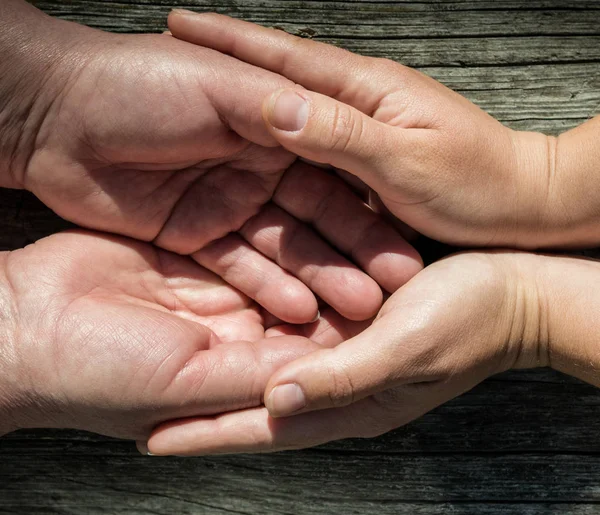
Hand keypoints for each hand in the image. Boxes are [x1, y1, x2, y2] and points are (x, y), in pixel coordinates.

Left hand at [0, 2, 421, 323]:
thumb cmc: (138, 82)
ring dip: (319, 282)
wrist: (56, 113)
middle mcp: (258, 168)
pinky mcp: (197, 236)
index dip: (367, 219)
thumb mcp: (218, 83)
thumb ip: (276, 108)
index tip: (403, 256)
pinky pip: (239, 267)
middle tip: (390, 296)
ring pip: (284, 250)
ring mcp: (228, 204)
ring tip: (356, 313)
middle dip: (353, 259)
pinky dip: (267, 289)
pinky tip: (298, 313)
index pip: (333, 178)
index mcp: (272, 127)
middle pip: (316, 221)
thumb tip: (329, 124)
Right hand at [0, 230, 371, 439]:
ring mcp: (215, 277)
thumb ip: (258, 374)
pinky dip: (273, 212)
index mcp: (241, 365)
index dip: (355, 327)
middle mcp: (236, 321)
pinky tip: (310, 196)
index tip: (402, 307)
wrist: (23, 330)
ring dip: (323, 243)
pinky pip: (243, 222)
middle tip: (404, 264)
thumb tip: (325, 375)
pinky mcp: (192, 240)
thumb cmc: (99, 375)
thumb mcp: (192, 381)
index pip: (313, 347)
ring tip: (365, 223)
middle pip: (306, 292)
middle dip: (350, 277)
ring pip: (282, 251)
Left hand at [143, 250, 551, 454]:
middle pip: (253, 403)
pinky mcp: (349, 323)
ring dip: (222, 372)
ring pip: (266, 367)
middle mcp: (337, 381)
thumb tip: (277, 400)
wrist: (512, 290)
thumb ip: (344, 377)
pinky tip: (231, 322)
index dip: (206, 434)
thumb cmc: (470, 321)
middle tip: (148, 408)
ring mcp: (342, 352)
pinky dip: (256, 334)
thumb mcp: (407, 349)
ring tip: (175, 368)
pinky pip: (291, 333)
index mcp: (349, 400)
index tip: (152, 438)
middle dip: (202, 410)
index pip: (261, 426)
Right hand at [168, 12, 580, 249]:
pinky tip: (258, 145)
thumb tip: (275, 105)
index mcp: (364, 89)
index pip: (283, 57)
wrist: (521, 204)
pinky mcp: (368, 157)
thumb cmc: (476, 184)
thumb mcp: (406, 159)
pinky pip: (312, 147)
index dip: (229, 41)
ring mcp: (362, 129)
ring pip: (292, 113)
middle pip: (280, 77)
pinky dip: (280, 143)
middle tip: (178, 50)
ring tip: (201, 96)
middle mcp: (358, 100)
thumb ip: (341, 132)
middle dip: (227, 62)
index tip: (181, 23)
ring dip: (247, 101)